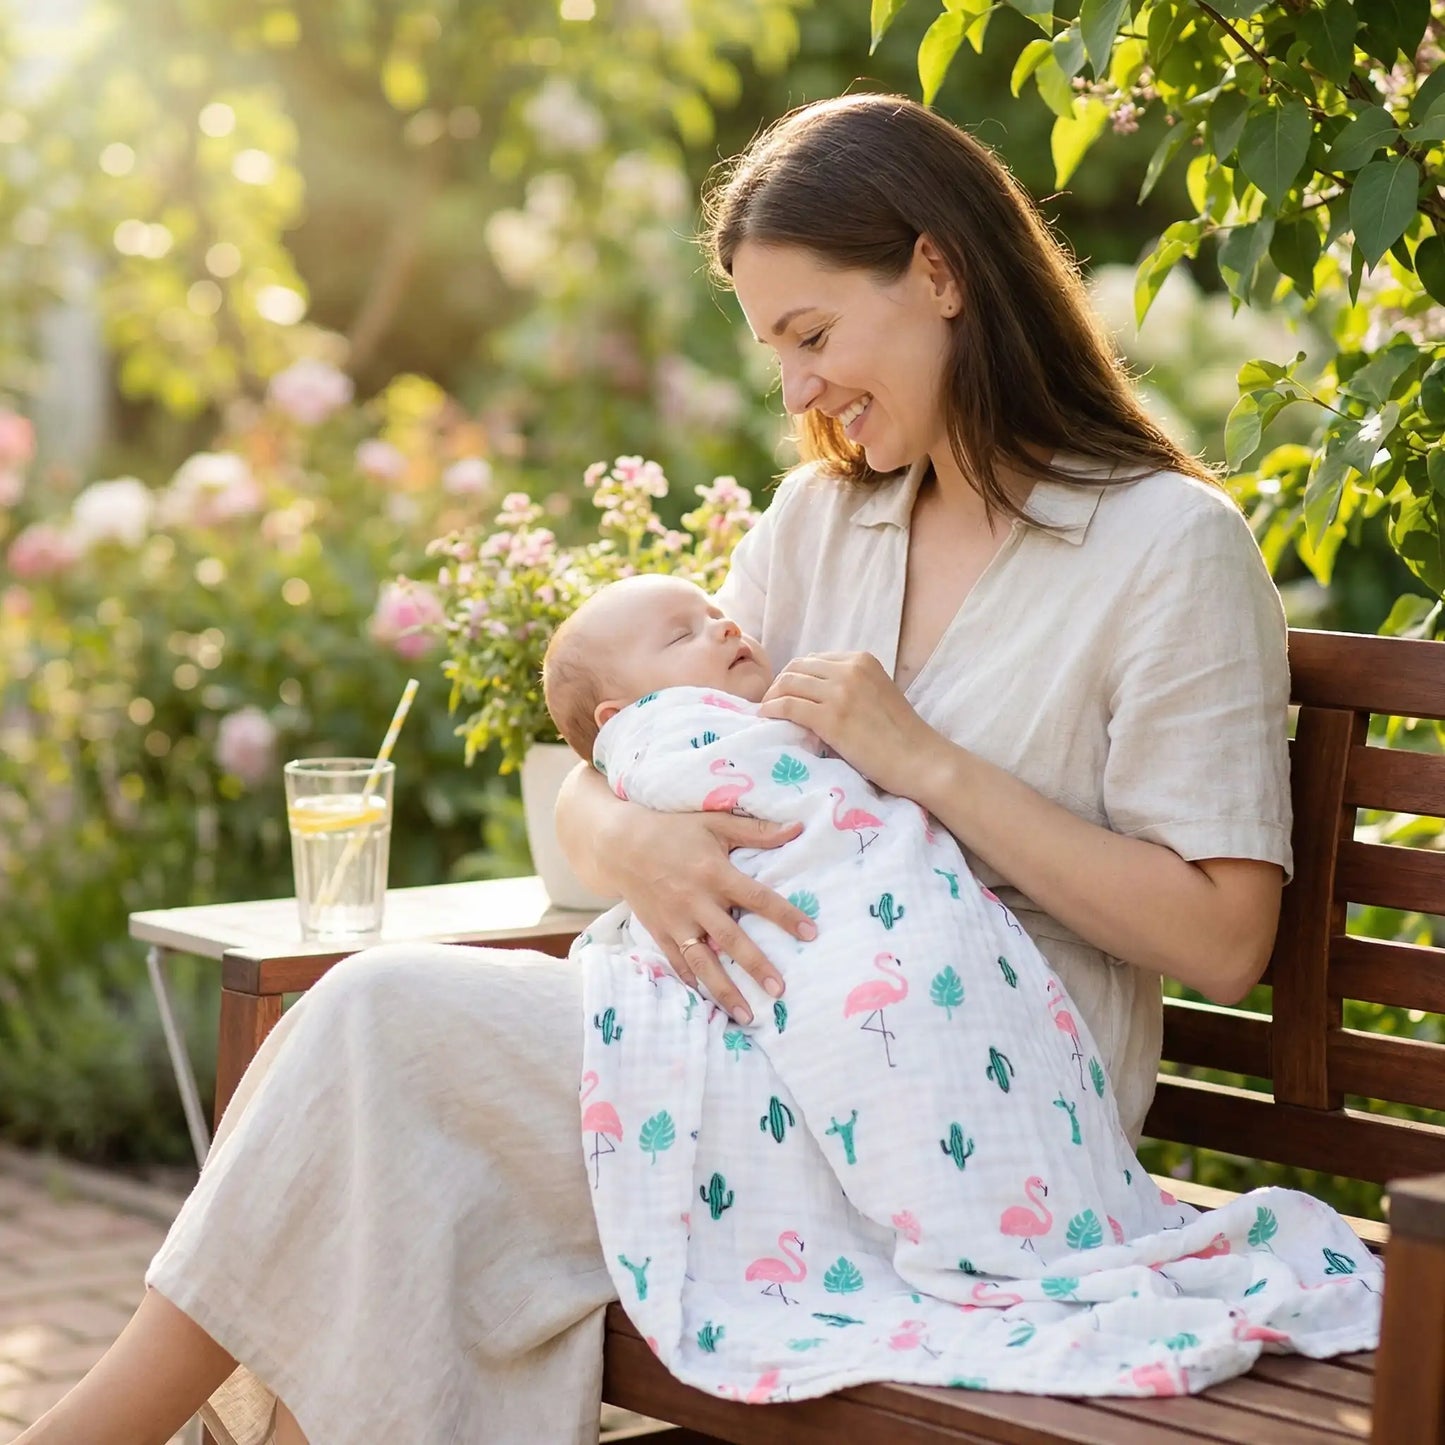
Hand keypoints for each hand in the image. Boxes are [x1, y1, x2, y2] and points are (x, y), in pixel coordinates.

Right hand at [605, 807, 816, 1022]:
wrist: (619, 844)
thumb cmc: (672, 830)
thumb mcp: (714, 822)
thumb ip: (756, 831)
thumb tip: (797, 828)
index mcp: (715, 873)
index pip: (757, 898)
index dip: (784, 915)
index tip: (810, 933)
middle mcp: (696, 901)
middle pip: (731, 939)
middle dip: (756, 966)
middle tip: (779, 990)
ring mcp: (676, 921)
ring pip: (703, 961)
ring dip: (725, 990)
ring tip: (747, 1015)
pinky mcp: (659, 932)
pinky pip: (677, 962)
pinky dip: (692, 982)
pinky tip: (707, 1001)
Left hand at [759, 651, 937, 797]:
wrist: (920, 759)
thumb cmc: (901, 735)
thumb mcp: (877, 693)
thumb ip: (850, 685)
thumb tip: (814, 692)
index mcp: (862, 660)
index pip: (813, 660)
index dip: (795, 676)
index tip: (788, 692)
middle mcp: (849, 669)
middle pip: (797, 668)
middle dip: (779, 684)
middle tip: (772, 702)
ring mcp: (840, 693)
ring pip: (788, 683)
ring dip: (772, 697)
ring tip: (768, 712)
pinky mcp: (831, 718)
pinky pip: (788, 706)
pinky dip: (772, 710)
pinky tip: (768, 718)